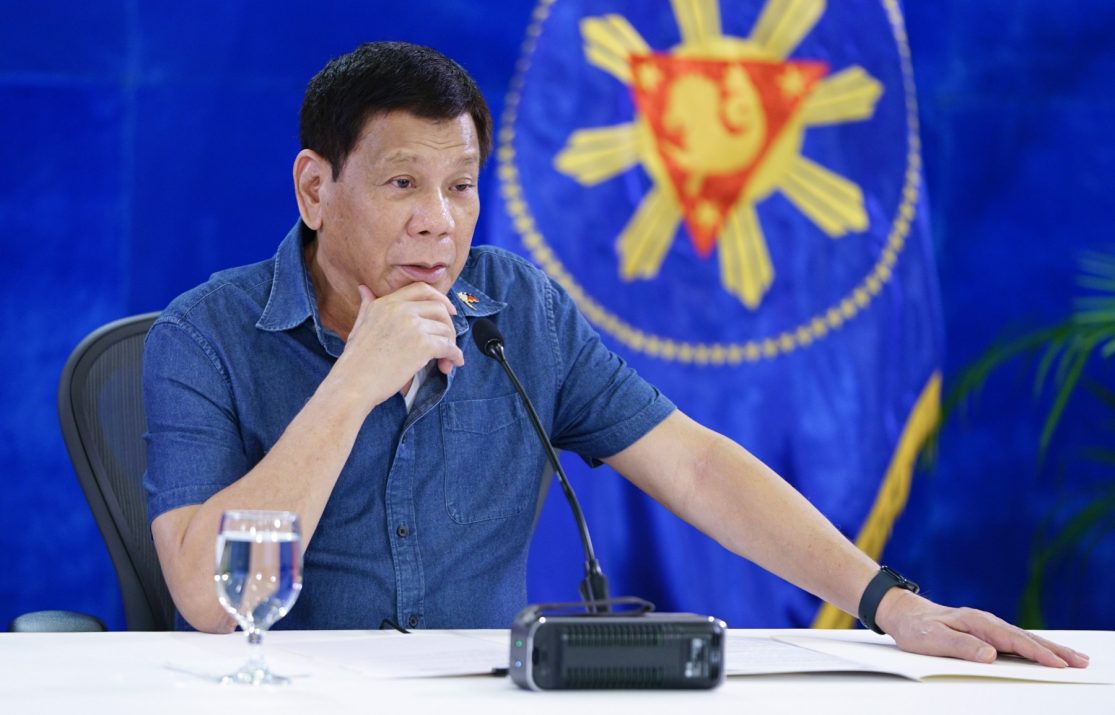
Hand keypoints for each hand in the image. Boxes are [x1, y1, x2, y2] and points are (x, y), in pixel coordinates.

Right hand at [333, 282, 463, 410]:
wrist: (353, 383)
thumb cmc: (355, 360)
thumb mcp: (360, 325)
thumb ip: (367, 305)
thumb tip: (363, 288)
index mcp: (386, 303)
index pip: (422, 289)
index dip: (440, 298)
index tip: (449, 310)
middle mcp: (401, 310)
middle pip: (440, 308)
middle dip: (448, 325)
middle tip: (448, 341)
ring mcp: (413, 326)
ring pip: (445, 329)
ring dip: (451, 345)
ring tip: (446, 361)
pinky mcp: (423, 345)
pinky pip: (449, 347)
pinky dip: (455, 356)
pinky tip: (453, 363)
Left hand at [875, 589, 1089, 667]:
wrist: (903, 613)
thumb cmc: (916, 629)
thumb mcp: (933, 640)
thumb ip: (962, 647)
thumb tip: (992, 655)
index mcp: (977, 623)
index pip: (1014, 641)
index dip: (1038, 654)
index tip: (1059, 664)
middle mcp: (985, 622)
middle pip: (1026, 638)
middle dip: (1055, 651)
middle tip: (1082, 662)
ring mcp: (986, 626)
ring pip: (1023, 638)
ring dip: (1049, 648)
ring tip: (1073, 658)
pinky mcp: (984, 632)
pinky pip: (1014, 641)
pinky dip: (1034, 647)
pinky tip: (1045, 653)